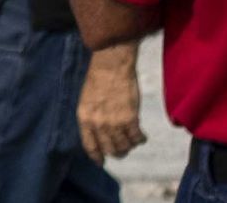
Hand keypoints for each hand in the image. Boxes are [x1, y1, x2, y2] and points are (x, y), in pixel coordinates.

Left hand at [77, 42, 144, 161]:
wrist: (111, 64)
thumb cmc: (98, 78)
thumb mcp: (86, 100)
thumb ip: (92, 118)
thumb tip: (99, 134)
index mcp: (84, 119)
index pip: (90, 146)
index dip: (97, 156)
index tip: (102, 161)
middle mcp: (98, 124)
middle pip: (109, 149)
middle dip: (116, 152)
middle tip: (122, 148)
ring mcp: (114, 123)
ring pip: (124, 147)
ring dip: (129, 146)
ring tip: (132, 140)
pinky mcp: (130, 119)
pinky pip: (137, 138)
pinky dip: (140, 139)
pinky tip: (141, 136)